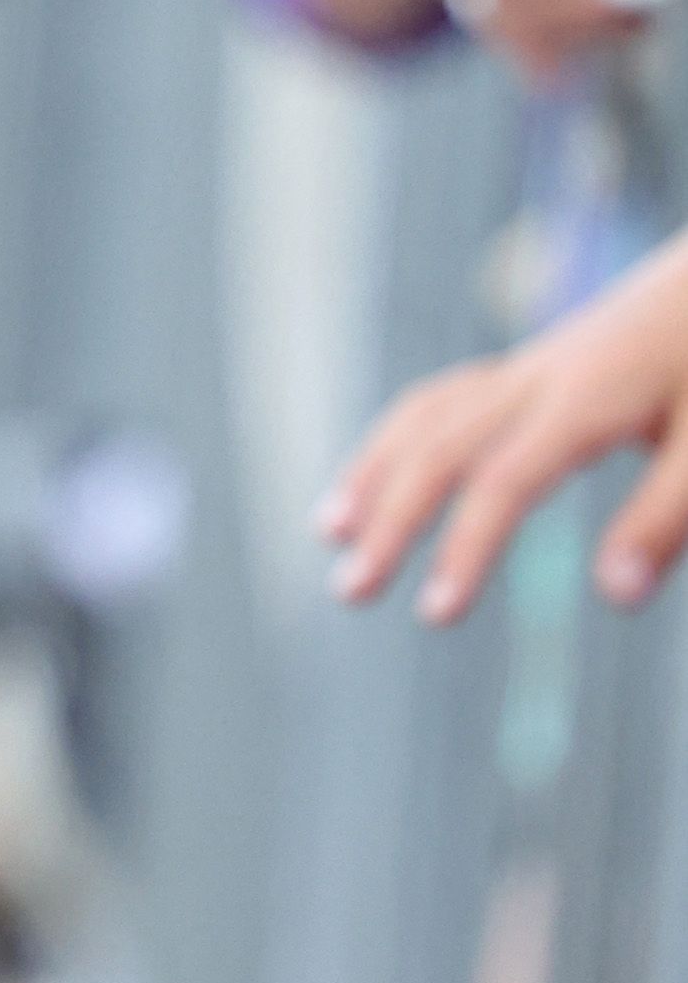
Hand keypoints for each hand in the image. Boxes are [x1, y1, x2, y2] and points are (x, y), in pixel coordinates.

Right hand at [322, 226, 687, 620]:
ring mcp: (527, 368)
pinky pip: (444, 397)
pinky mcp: (531, 368)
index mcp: (582, 402)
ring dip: (373, 469)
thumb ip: (662, 519)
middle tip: (347, 591)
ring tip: (328, 528)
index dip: (464, 546)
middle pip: (440, 445)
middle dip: (388, 517)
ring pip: (428, 412)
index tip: (434, 614)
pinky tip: (384, 472)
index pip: (503, 479)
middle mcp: (537, 379)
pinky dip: (399, 435)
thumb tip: (612, 596)